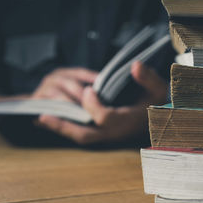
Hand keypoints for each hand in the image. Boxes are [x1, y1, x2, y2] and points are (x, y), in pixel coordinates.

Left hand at [37, 61, 167, 144]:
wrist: (161, 119)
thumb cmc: (158, 103)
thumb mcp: (158, 89)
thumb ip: (148, 78)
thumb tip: (135, 66)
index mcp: (127, 121)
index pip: (105, 117)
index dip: (94, 105)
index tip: (89, 88)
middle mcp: (115, 132)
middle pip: (85, 134)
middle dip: (64, 125)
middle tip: (43, 115)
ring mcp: (107, 135)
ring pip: (81, 136)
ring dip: (61, 128)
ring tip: (42, 117)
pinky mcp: (102, 133)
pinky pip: (82, 133)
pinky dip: (67, 127)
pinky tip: (53, 118)